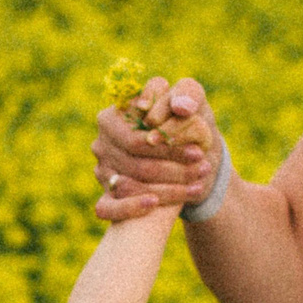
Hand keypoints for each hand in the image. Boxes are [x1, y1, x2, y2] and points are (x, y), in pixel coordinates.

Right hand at [92, 75, 219, 221]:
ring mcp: (101, 170)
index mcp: (112, 115)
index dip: (166, 147)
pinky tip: (156, 206)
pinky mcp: (104, 196)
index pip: (137, 139)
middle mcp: (101, 143)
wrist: (185, 157)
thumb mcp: (190, 101)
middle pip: (134, 163)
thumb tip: (182, 107)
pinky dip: (131, 208)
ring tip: (197, 186)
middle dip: (171, 168)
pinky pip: (106, 208)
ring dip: (166, 189)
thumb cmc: (186, 122)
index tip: (197, 151)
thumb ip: (186, 94)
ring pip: (127, 187)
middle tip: (201, 169)